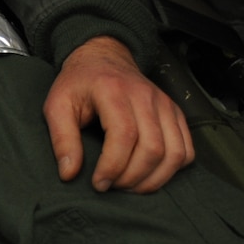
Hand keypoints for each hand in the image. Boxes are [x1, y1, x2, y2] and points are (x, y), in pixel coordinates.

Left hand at [43, 36, 193, 192]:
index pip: (124, 135)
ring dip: (154, 179)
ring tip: (130, 185)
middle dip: (132, 177)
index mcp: (113, 90)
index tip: (98, 183)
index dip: (113, 166)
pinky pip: (186, 150)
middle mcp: (145, 95)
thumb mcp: (57, 105)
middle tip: (112, 185)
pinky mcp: (175, 113)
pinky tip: (149, 173)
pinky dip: (172, 170)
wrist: (103, 58)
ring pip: (174, 153)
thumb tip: (69, 174)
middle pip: (152, 148)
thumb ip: (62, 139)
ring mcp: (164, 104)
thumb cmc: (79, 84)